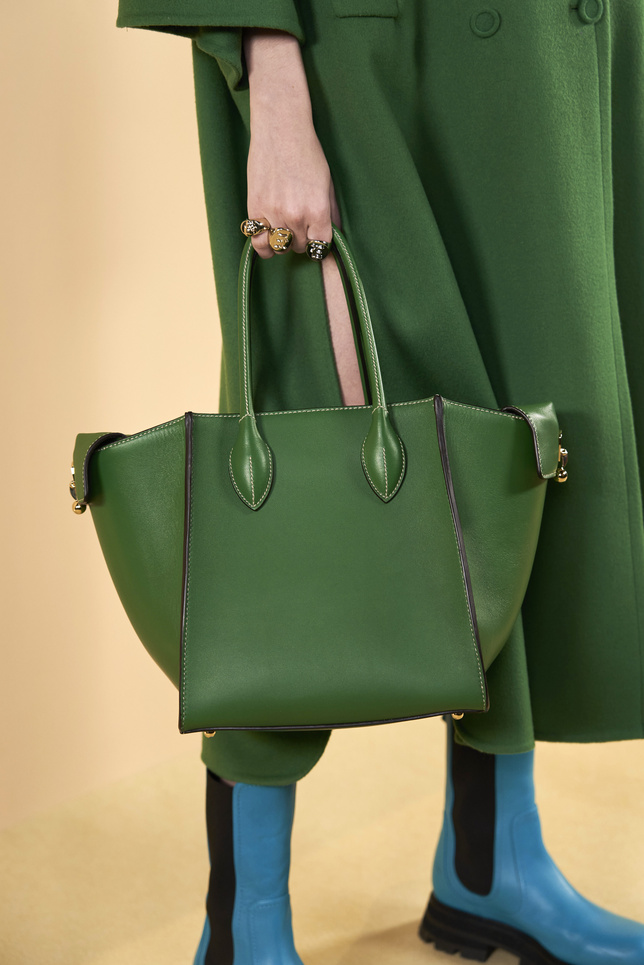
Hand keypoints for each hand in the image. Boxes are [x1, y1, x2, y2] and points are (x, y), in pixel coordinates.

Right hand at [243, 29, 341, 258]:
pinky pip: (259, 243)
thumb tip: (336, 236)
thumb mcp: (327, 183)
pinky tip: (268, 236)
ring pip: (280, 247)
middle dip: (301, 239)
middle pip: (299, 247)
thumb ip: (331, 213)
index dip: (318, 244)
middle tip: (300, 223)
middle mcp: (296, 216)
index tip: (315, 239)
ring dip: (283, 241)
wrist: (280, 128)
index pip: (320, 247)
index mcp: (318, 210)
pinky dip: (265, 244)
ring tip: (284, 227)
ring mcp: (274, 214)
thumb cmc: (308, 153)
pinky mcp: (254, 209)